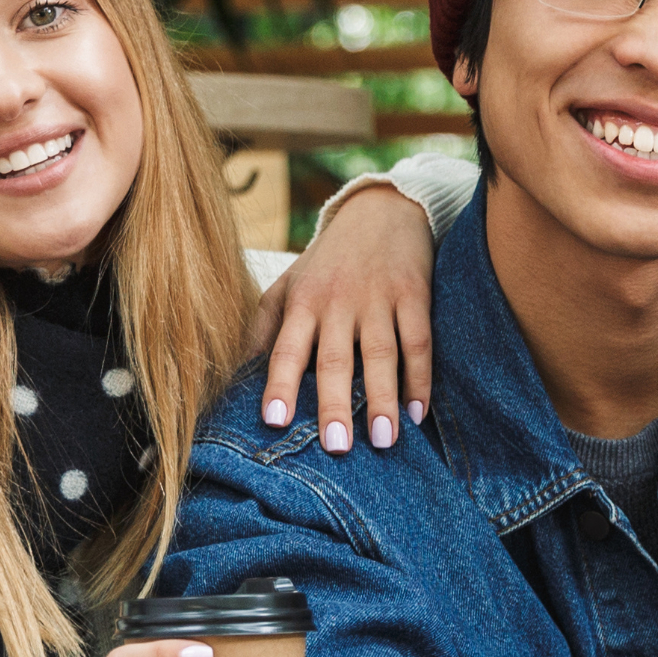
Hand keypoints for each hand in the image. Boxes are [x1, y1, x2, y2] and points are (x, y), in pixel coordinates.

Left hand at [242, 180, 434, 453]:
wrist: (380, 210)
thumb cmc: (328, 261)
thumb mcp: (289, 285)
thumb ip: (264, 327)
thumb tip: (237, 376)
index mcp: (303, 302)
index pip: (287, 348)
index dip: (280, 383)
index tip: (275, 420)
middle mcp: (338, 301)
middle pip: (335, 358)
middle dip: (335, 403)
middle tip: (335, 446)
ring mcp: (378, 298)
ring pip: (380, 353)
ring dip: (383, 398)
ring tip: (383, 441)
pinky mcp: (414, 294)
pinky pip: (419, 342)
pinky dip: (420, 378)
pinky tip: (418, 413)